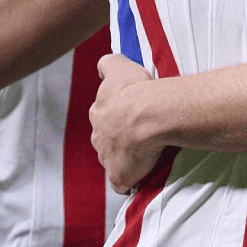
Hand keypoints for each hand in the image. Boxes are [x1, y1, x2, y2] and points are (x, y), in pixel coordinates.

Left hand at [91, 54, 160, 193]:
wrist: (147, 116)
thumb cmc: (135, 90)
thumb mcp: (119, 66)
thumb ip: (108, 63)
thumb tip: (102, 66)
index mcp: (98, 113)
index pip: (104, 117)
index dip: (117, 118)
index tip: (131, 116)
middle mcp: (98, 137)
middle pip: (105, 141)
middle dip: (117, 139)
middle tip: (139, 135)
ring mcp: (107, 159)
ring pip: (113, 161)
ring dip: (125, 159)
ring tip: (146, 155)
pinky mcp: (119, 176)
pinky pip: (122, 183)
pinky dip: (129, 181)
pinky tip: (141, 176)